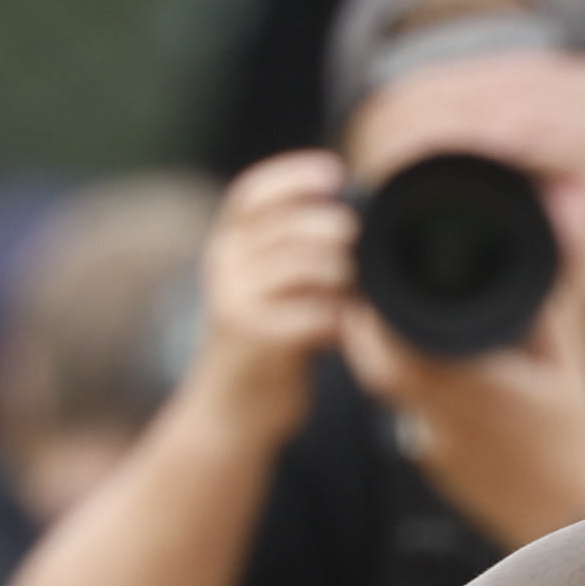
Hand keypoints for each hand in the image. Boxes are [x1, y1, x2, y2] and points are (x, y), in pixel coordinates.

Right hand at [182, 153, 357, 444]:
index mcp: (227, 246)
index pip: (252, 194)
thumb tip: (354, 213)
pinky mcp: (257, 340)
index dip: (293, 176)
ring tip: (356, 289)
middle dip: (333, 228)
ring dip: (343, 274)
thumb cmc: (265, 342)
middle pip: (288, 226)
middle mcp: (225, 268)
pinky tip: (346, 327)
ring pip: (305, 266)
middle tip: (359, 241)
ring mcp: (237, 303)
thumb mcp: (264, 286)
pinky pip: (314, 313)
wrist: (230, 412)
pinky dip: (340, 317)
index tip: (336, 173)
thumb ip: (290, 249)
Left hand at [342, 294, 584, 554]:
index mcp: (477, 390)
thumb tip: (536, 268)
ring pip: (392, 396)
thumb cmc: (574, 438)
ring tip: (398, 332)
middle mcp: (447, 420)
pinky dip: (414, 393)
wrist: (570, 516)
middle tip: (366, 305)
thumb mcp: (569, 368)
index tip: (373, 291)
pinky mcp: (435, 465)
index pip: (399, 354)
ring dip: (388, 363)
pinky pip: (411, 418)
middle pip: (379, 374)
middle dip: (365, 337)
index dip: (374, 324)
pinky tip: (436, 379)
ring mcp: (435, 449)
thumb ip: (547, 315)